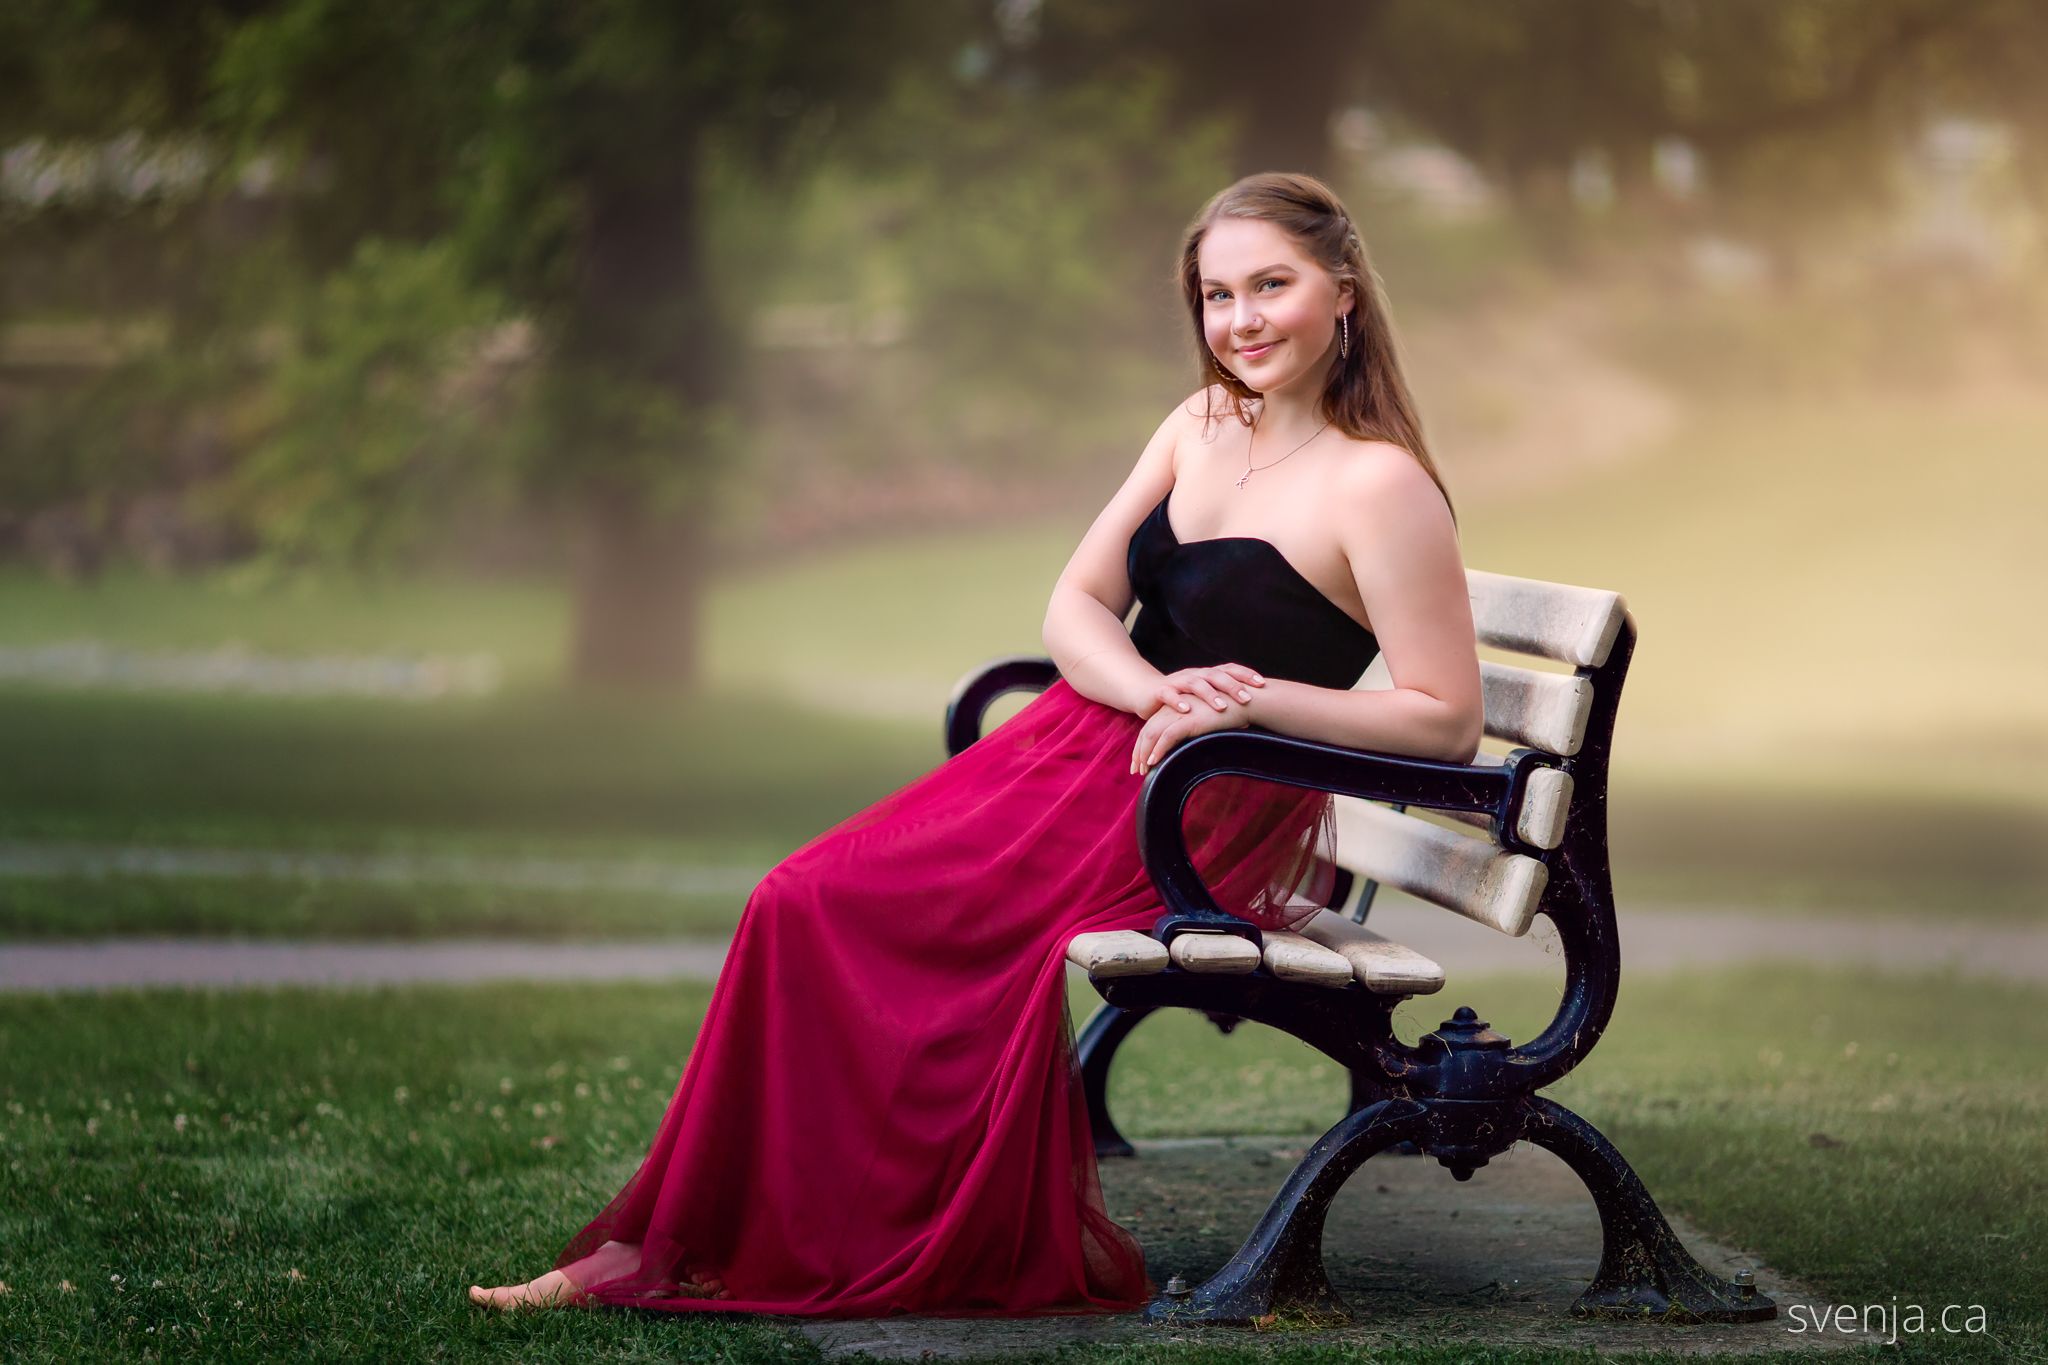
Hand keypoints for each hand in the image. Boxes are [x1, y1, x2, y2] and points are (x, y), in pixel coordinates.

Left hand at [1131, 675, 1255, 774]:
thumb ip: (1195, 728)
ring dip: (1144, 754)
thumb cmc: (1229, 711)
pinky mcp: (1188, 720)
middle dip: (1139, 752)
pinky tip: (1153, 762)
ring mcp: (1179, 713)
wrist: (1244, 700)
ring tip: (1142, 771)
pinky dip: (1158, 749)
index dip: (1144, 745)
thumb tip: (1189, 746)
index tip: (1141, 763)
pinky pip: (1167, 736)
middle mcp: (1174, 709)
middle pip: (1147, 732)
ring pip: (1152, 734)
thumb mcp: (1206, 720)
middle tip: (1136, 771)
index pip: (1152, 727)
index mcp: (1176, 707)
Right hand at [1139, 663, 1265, 721]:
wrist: (1145, 692)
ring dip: (1209, 694)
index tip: (1262, 683)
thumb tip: (1248, 723)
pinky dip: (1177, 701)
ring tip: (1221, 706)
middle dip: (1232, 686)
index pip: (1229, 670)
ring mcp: (1177, 681)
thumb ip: (1223, 708)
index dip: (1245, 674)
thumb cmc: (1180, 699)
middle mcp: (1194, 674)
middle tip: (1247, 698)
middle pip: (1216, 676)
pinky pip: (1169, 695)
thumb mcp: (1202, 701)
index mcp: (1206, 675)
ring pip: (1195, 684)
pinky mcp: (1160, 691)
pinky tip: (1186, 709)